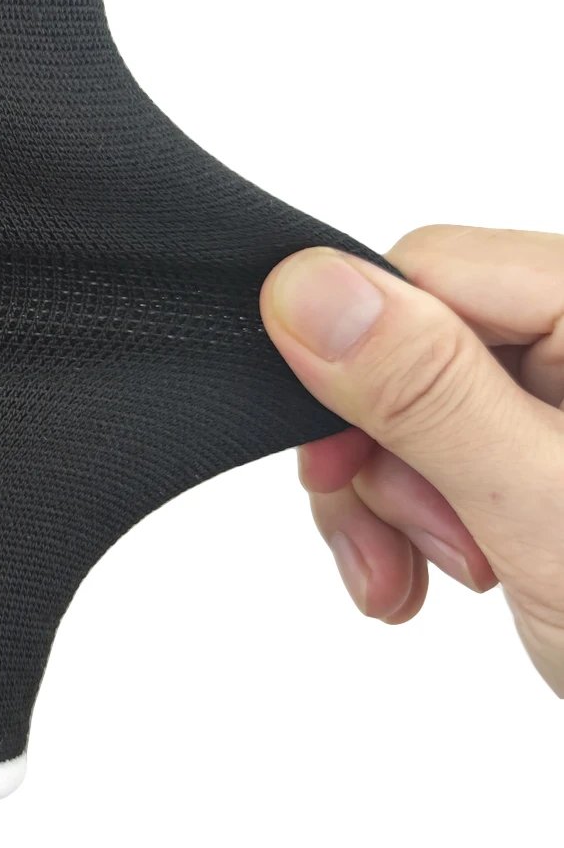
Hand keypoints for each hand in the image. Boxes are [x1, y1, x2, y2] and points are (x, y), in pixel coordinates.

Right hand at [261, 227, 563, 692]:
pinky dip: (419, 517)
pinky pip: (443, 451)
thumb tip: (308, 288)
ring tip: (433, 578)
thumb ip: (428, 392)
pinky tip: (441, 574)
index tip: (339, 462)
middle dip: (378, 452)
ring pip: (411, 404)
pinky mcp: (553, 451)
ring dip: (392, 499)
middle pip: (411, 343)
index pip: (430, 270)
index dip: (357, 363)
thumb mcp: (551, 514)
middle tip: (401, 546)